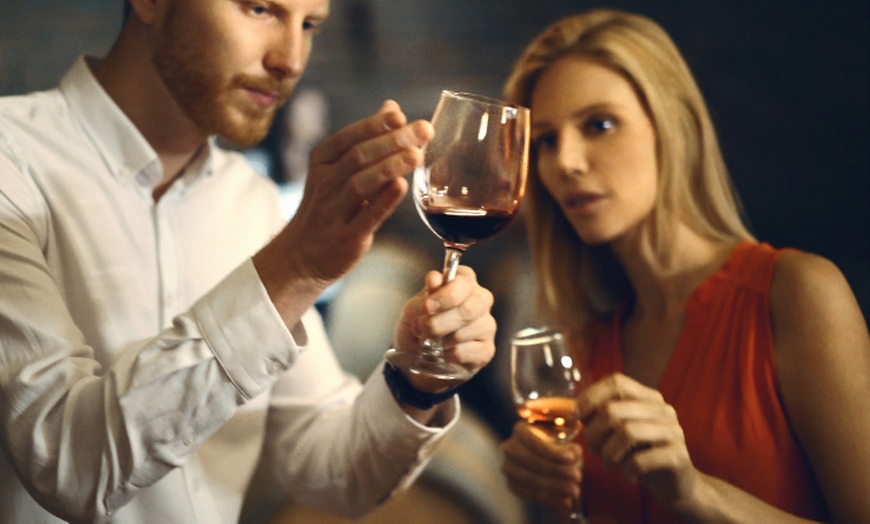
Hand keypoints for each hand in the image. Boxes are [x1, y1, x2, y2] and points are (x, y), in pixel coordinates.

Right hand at [254, 101, 433, 322]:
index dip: (375, 125)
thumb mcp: (338, 170)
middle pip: (358, 157)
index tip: (400, 115)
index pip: (348, 137)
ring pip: (360, 183)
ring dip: (390, 166)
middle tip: (424, 129)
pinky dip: (384, 201)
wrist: (301, 256)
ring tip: (417, 154)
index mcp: (322, 162)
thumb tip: (393, 107)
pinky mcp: (346, 239)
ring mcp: (333, 213)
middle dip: (392, 140)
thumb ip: (367, 140)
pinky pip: (366, 217)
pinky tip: (402, 186)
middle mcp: (324, 184)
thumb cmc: (329, 206)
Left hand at [393, 266, 495, 391]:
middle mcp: (481, 300)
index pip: (464, 281)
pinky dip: (448, 355)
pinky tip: (444, 353)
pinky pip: (466, 352)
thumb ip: (426, 295)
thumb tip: (434, 278)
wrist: (416, 356)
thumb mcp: (413, 309)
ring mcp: (487, 325)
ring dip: (440, 340)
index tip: (427, 307)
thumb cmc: (419, 325)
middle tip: (422, 330)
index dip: (446, 295)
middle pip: (469, 309)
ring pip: (466, 332)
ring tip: (430, 342)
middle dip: (440, 323)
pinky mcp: (487, 350)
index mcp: (464, 283)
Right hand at [501, 421, 582, 507]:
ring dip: (554, 487)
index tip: (570, 458)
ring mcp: (508, 467)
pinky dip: (548, 498)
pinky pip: (527, 493)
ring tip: (574, 491)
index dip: (551, 451)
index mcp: (521, 430)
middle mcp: (510, 447)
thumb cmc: (559, 444)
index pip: (533, 441)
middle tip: (577, 477)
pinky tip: (565, 500)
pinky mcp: (511, 484)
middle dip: (555, 470)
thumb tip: (572, 454)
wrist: (551, 459)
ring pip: (528, 479)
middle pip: (530, 460)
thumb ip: (569, 446)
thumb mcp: (567, 439)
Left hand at [579, 373, 697, 511]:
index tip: (574, 416)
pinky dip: (627, 470)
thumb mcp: (619, 433)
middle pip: (614, 410)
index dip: (590, 396)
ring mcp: (674, 431)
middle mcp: (663, 409)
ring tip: (608, 465)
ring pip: (626, 432)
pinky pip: (641, 460)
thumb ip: (600, 418)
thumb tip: (574, 410)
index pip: (616, 382)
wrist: (676, 485)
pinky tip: (627, 476)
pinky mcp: (678, 456)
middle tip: (593, 452)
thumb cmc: (641, 455)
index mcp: (649, 397)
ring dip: (608, 454)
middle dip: (594, 434)